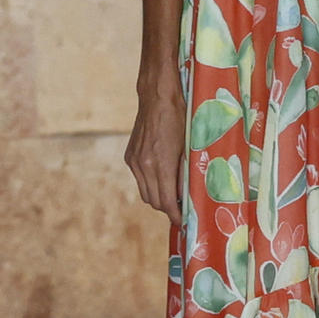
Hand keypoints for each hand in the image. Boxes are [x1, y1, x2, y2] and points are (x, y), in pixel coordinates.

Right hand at [126, 82, 186, 219]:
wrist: (157, 95)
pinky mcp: (129, 156)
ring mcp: (134, 161)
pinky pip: (139, 180)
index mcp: (160, 164)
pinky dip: (150, 184)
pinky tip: (162, 179)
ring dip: (158, 198)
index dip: (176, 215)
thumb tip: (187, 196)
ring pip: (145, 193)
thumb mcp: (189, 147)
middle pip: (154, 202)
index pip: (167, 202)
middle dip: (168, 209)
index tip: (184, 221)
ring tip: (173, 196)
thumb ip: (186, 174)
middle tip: (182, 209)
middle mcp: (143, 166)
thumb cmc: (181, 117)